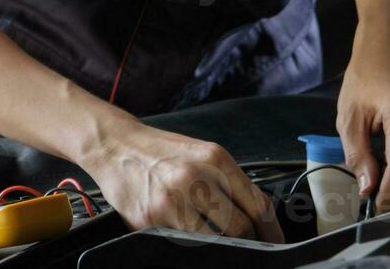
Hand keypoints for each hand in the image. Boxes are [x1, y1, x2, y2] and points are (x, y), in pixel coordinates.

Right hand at [80, 117, 283, 241]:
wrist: (115, 145)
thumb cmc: (160, 150)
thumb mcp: (201, 153)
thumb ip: (229, 180)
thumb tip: (258, 215)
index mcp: (214, 159)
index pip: (257, 204)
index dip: (271, 230)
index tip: (274, 240)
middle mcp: (195, 178)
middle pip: (239, 228)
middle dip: (247, 241)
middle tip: (247, 244)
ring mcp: (171, 202)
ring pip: (212, 242)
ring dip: (217, 245)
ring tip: (211, 236)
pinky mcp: (150, 221)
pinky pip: (180, 244)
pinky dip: (186, 243)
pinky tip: (182, 231)